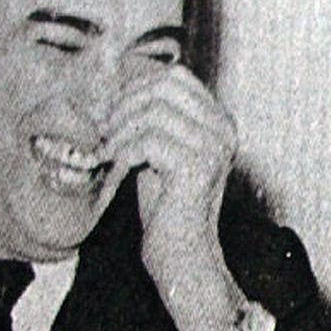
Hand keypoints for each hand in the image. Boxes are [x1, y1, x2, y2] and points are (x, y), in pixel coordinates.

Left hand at [105, 65, 257, 330]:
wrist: (181, 253)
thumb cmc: (167, 204)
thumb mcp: (159, 148)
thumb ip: (151, 117)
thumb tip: (116, 83)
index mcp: (219, 121)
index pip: (176, 76)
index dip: (137, 87)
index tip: (114, 113)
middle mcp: (224, 130)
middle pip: (164, 86)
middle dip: (126, 105)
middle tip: (107, 132)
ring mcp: (214, 148)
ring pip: (153, 112)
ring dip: (121, 130)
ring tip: (110, 152)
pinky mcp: (197, 168)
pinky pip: (148, 140)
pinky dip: (124, 151)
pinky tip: (117, 166)